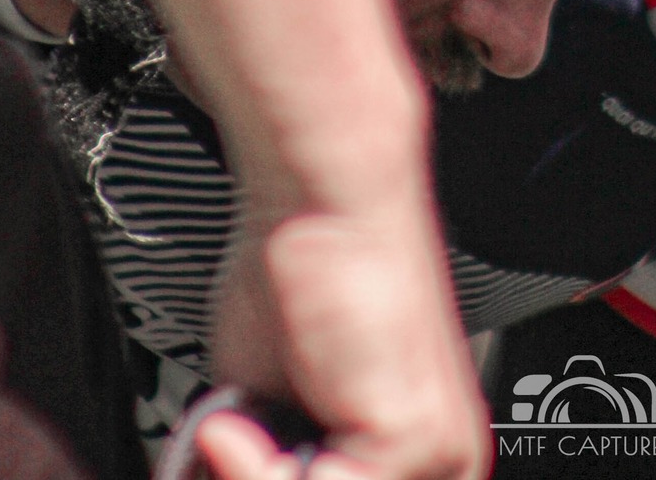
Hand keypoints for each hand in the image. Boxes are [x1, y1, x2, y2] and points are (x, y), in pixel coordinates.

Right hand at [208, 191, 488, 479]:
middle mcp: (438, 463)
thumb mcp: (267, 401)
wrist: (324, 203)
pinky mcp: (416, 438)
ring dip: (258, 473)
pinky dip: (259, 469)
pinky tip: (249, 415)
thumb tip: (217, 476)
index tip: (228, 455)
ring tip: (239, 421)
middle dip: (266, 476)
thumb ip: (262, 461)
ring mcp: (435, 455)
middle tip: (227, 441)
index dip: (273, 477)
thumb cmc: (296, 277)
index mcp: (411, 457)